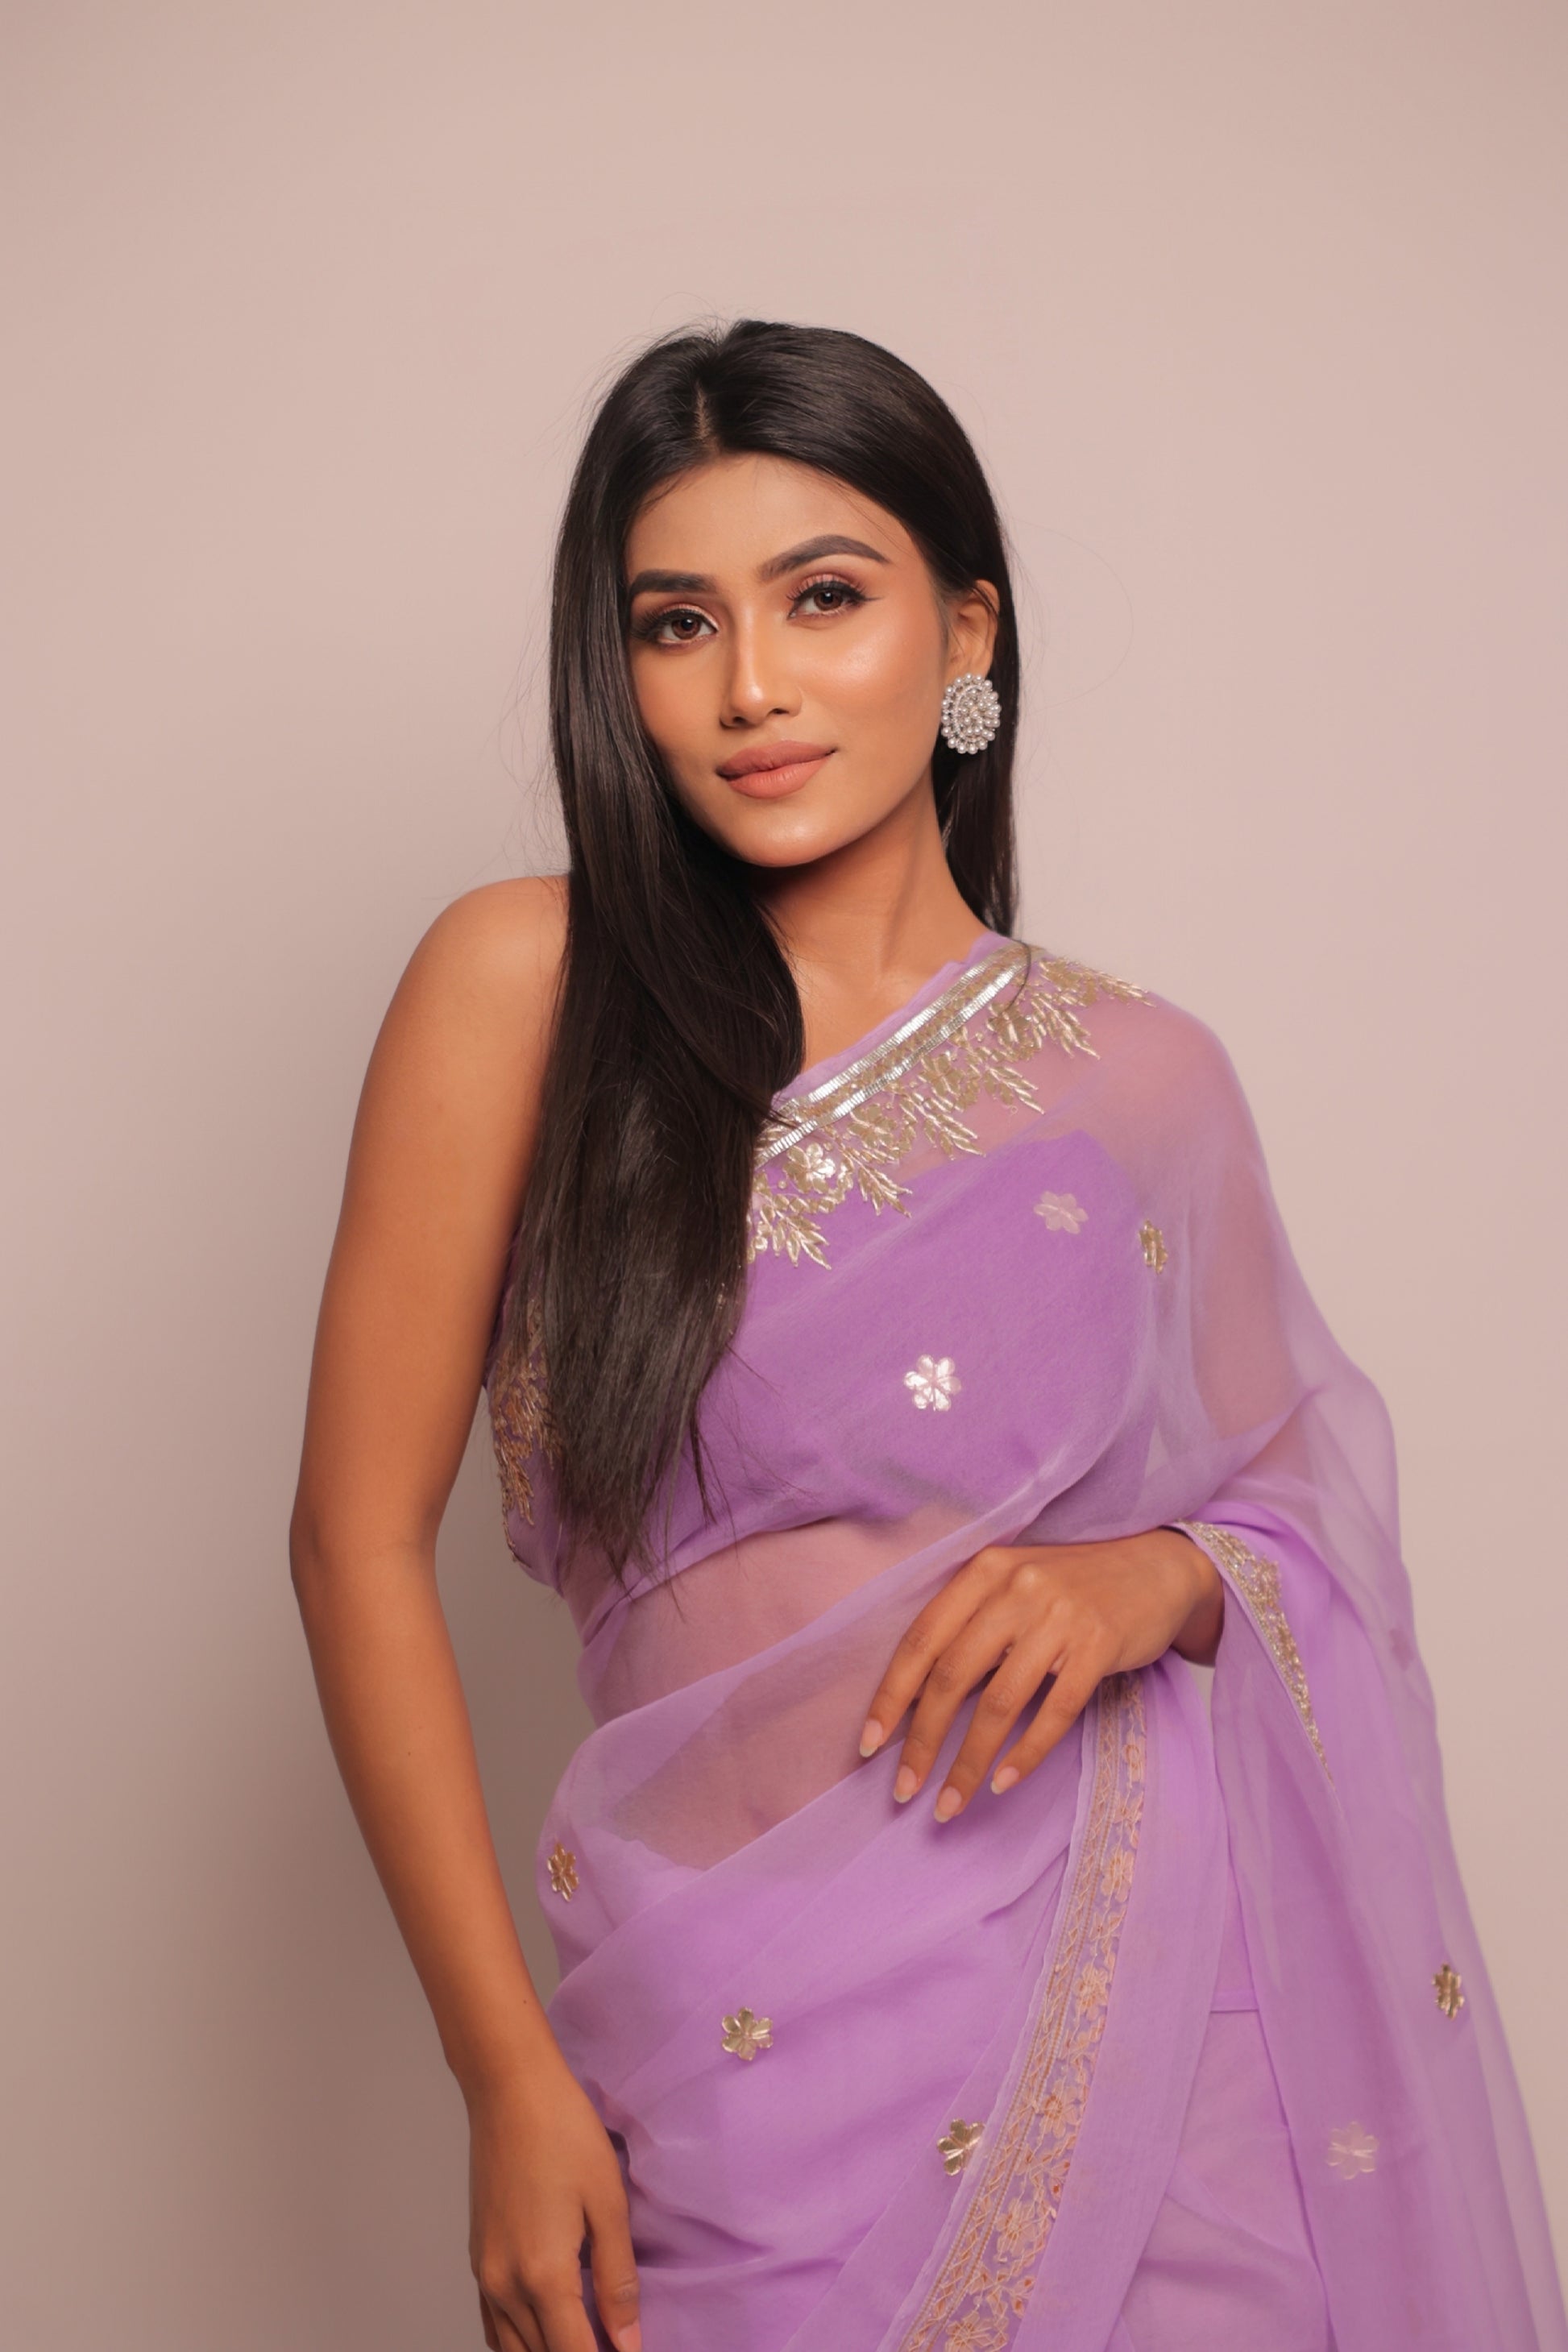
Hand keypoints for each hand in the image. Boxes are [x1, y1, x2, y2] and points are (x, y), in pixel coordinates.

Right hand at [469, 2056, 640, 2351]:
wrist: (509, 2090)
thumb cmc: (563, 2133)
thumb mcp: (608, 2203)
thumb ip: (617, 2279)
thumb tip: (629, 2341)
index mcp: (542, 2275)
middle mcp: (505, 2285)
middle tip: (613, 2339)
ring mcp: (485, 2273)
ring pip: (513, 2348)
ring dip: (548, 2349)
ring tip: (586, 2333)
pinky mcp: (478, 2258)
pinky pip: (494, 2324)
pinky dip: (519, 2340)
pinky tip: (546, 2328)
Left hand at [858, 1529, 1221, 1821]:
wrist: (1156, 1567)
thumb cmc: (1073, 1586)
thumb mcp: (1015, 1587)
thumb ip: (972, 1628)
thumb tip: (919, 1703)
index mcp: (984, 1570)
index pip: (921, 1639)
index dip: (891, 1696)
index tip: (869, 1744)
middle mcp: (1016, 1587)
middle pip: (953, 1675)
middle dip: (922, 1741)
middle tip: (903, 1790)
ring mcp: (1060, 1616)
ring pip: (999, 1703)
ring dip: (968, 1763)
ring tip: (950, 1804)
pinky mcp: (1099, 1644)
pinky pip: (1054, 1711)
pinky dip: (1025, 1755)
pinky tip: (1002, 1783)